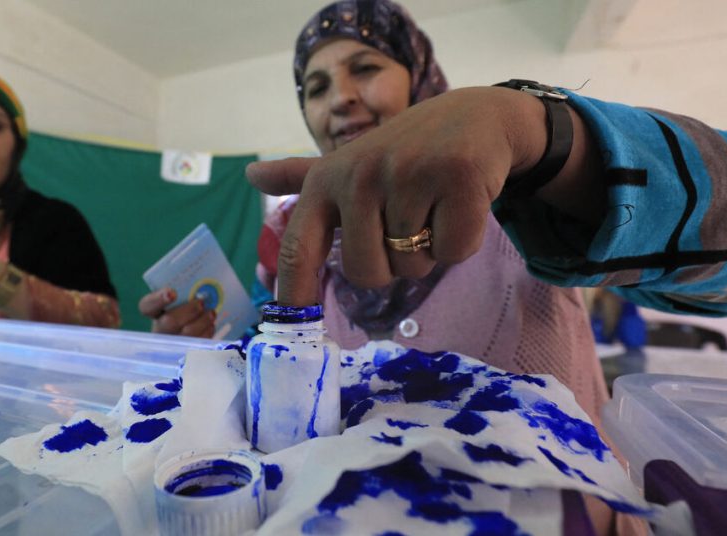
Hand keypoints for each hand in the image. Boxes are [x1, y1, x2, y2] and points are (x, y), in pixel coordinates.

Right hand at [138, 288, 215, 337]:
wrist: (192, 327)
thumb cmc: (185, 308)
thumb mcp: (181, 300)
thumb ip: (185, 293)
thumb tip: (200, 290)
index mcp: (155, 312)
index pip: (147, 306)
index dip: (158, 299)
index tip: (172, 293)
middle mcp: (160, 328)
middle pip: (169, 322)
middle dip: (189, 311)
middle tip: (201, 302)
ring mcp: (172, 343)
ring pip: (187, 334)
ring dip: (202, 321)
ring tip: (211, 313)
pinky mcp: (188, 351)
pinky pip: (198, 342)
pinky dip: (207, 331)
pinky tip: (211, 324)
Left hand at [245, 86, 554, 305]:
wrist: (475, 117)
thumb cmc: (406, 150)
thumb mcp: (350, 162)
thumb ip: (302, 176)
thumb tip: (251, 177)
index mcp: (326, 178)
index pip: (298, 250)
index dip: (294, 294)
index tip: (294, 328)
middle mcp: (360, 175)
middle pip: (366, 273)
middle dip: (391, 264)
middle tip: (407, 225)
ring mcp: (408, 174)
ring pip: (412, 266)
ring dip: (429, 251)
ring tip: (434, 208)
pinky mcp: (456, 176)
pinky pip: (453, 251)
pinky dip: (463, 240)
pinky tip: (460, 204)